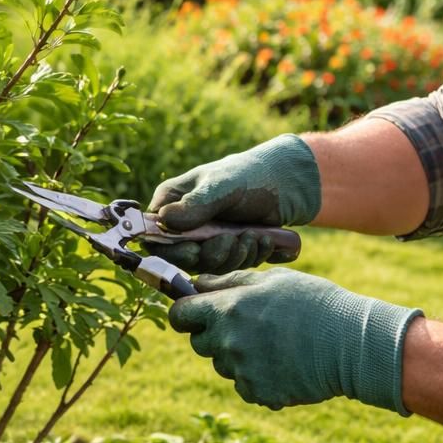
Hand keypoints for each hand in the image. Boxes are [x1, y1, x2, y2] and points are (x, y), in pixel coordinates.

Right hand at [148, 135, 320, 272]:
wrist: (286, 184)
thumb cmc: (249, 175)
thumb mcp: (222, 186)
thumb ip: (195, 205)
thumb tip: (163, 219)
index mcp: (172, 203)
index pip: (155, 235)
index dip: (170, 249)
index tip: (193, 250)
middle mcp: (185, 224)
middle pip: (183, 257)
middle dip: (210, 254)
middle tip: (231, 240)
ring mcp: (207, 239)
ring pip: (209, 266)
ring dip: (234, 256)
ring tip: (252, 236)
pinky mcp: (228, 251)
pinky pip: (232, 267)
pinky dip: (249, 257)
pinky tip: (263, 240)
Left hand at [168, 268, 421, 413]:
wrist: (351, 344)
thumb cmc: (314, 302)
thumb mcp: (272, 280)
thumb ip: (230, 282)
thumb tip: (199, 284)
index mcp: (226, 309)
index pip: (180, 315)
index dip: (187, 313)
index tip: (198, 312)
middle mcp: (227, 342)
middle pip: (199, 343)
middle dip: (214, 335)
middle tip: (248, 326)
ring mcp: (241, 371)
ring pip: (223, 365)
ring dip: (238, 356)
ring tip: (274, 344)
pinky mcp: (257, 393)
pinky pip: (244, 386)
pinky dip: (258, 378)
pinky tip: (284, 365)